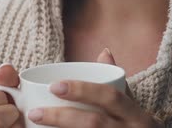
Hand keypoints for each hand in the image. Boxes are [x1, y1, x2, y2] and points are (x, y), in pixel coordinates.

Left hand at [27, 49, 163, 127]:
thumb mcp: (132, 107)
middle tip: (35, 112)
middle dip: (62, 117)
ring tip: (37, 123)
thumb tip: (104, 52)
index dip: (82, 90)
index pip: (110, 97)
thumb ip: (117, 84)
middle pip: (94, 123)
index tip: (53, 86)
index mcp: (137, 115)